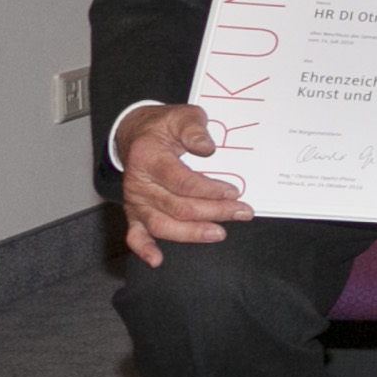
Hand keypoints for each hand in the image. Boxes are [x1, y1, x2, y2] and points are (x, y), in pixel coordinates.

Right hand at [118, 103, 249, 264]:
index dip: (209, 189)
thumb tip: (207, 147)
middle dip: (213, 212)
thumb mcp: (182, 116)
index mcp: (148, 157)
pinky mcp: (135, 212)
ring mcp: (135, 201)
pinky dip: (143, 249)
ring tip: (219, 233)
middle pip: (177, 206)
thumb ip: (194, 129)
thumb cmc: (164, 126)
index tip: (234, 192)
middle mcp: (138, 183)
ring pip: (162, 224)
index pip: (181, 181)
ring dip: (192, 233)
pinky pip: (135, 235)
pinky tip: (157, 260)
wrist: (137, 134)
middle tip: (242, 212)